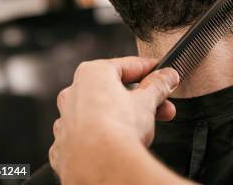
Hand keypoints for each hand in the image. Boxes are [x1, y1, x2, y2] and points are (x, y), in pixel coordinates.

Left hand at [50, 56, 178, 182]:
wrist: (100, 166)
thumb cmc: (118, 128)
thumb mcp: (148, 101)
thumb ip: (158, 85)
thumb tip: (167, 76)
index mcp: (92, 73)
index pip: (128, 65)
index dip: (150, 70)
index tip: (163, 74)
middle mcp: (74, 92)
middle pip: (115, 90)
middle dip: (143, 98)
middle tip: (163, 104)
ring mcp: (66, 119)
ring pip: (100, 111)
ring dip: (124, 116)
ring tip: (147, 126)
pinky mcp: (65, 144)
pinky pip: (88, 133)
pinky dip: (104, 134)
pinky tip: (121, 141)